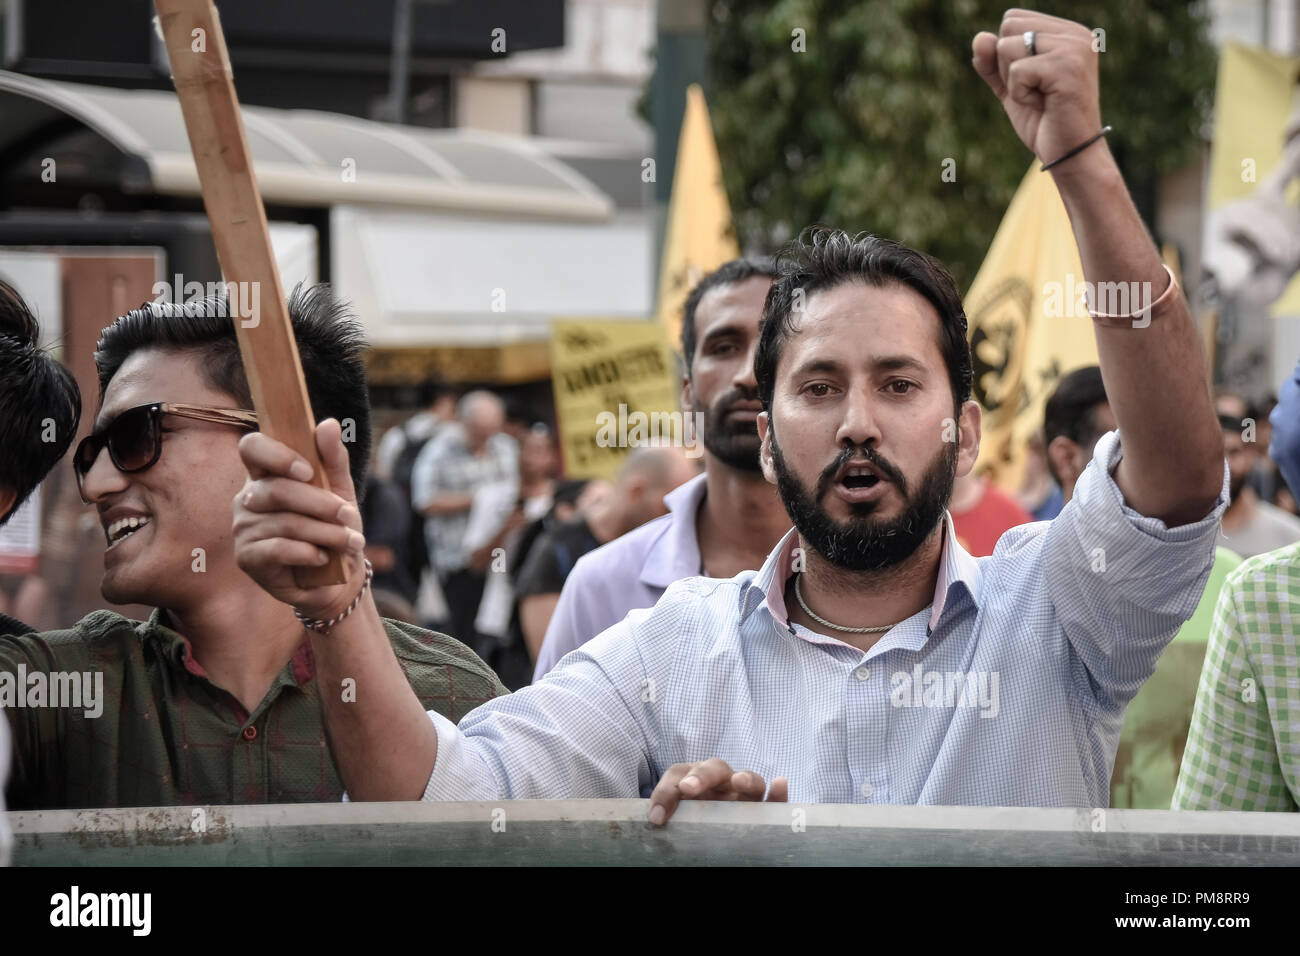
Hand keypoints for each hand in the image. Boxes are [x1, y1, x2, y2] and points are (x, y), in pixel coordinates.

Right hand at [233, 418, 367, 619]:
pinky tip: (323, 558)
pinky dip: (309, 553)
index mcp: (265, 475)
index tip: (309, 471)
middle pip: (277, 490)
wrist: (337, 578)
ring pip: (285, 522)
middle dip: (321, 504)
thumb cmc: (333, 528)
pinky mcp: (247, 557)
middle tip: (349, 516)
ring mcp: (243, 528)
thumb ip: (333, 459)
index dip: (277, 455)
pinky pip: (278, 549)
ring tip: (349, 541)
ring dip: (325, 533)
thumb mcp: (340, 491)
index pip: (252, 448)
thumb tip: (329, 424)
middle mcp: (247, 498)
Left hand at [647, 758, 787, 826]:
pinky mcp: (764, 811)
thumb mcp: (677, 821)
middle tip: (688, 788)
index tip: (657, 818)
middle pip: (714, 768)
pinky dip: (778, 792)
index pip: (679, 775)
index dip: (666, 792)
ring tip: (738, 782)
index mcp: (694, 782)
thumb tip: (655, 820)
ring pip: (749, 779)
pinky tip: (780, 783)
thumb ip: (669, 815)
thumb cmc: (690, 827)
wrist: (709, 842)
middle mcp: (720, 784)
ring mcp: (744, 796)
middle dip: (700, 775)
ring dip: (744, 777)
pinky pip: (774, 801)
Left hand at [972, 10, 1102, 167]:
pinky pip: (1016, 71)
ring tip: (1042, 97)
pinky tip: (1044, 105)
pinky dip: (1020, 94)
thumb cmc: (1044, 122)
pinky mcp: (1067, 67)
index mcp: (1068, 32)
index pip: (1013, 19)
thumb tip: (979, 38)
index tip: (1034, 80)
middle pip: (1008, 27)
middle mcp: (1076, 33)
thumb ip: (992, 63)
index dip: (1008, 55)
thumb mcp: (1011, 88)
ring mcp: (1074, 48)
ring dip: (1014, 81)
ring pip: (1007, 47)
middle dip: (1008, 65)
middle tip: (1036, 90)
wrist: (1069, 154)